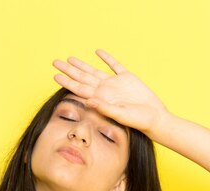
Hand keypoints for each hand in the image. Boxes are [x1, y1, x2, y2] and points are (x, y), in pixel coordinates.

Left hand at [52, 49, 168, 136]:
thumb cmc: (138, 121)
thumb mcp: (120, 115)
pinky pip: (114, 65)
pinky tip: (98, 52)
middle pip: (82, 77)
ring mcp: (115, 83)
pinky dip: (106, 58)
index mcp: (101, 98)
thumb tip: (88, 101)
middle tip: (55, 62)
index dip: (67, 82)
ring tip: (70, 59)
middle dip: (68, 70)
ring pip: (94, 71)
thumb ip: (104, 108)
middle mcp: (105, 90)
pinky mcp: (127, 77)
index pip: (79, 88)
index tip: (55, 76)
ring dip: (82, 64)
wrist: (154, 118)